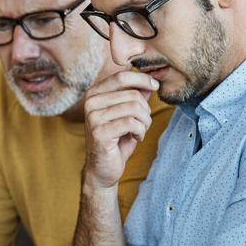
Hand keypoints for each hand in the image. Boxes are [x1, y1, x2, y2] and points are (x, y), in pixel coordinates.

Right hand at [83, 71, 158, 189]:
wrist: (103, 169)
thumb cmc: (116, 141)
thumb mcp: (128, 115)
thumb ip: (136, 97)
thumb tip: (150, 81)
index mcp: (94, 93)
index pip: (121, 76)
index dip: (142, 79)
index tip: (155, 86)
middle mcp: (90, 102)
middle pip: (132, 94)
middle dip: (145, 110)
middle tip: (143, 124)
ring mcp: (93, 117)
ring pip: (134, 108)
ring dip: (144, 122)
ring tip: (140, 131)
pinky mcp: (99, 132)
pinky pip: (131, 123)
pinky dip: (140, 131)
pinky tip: (136, 138)